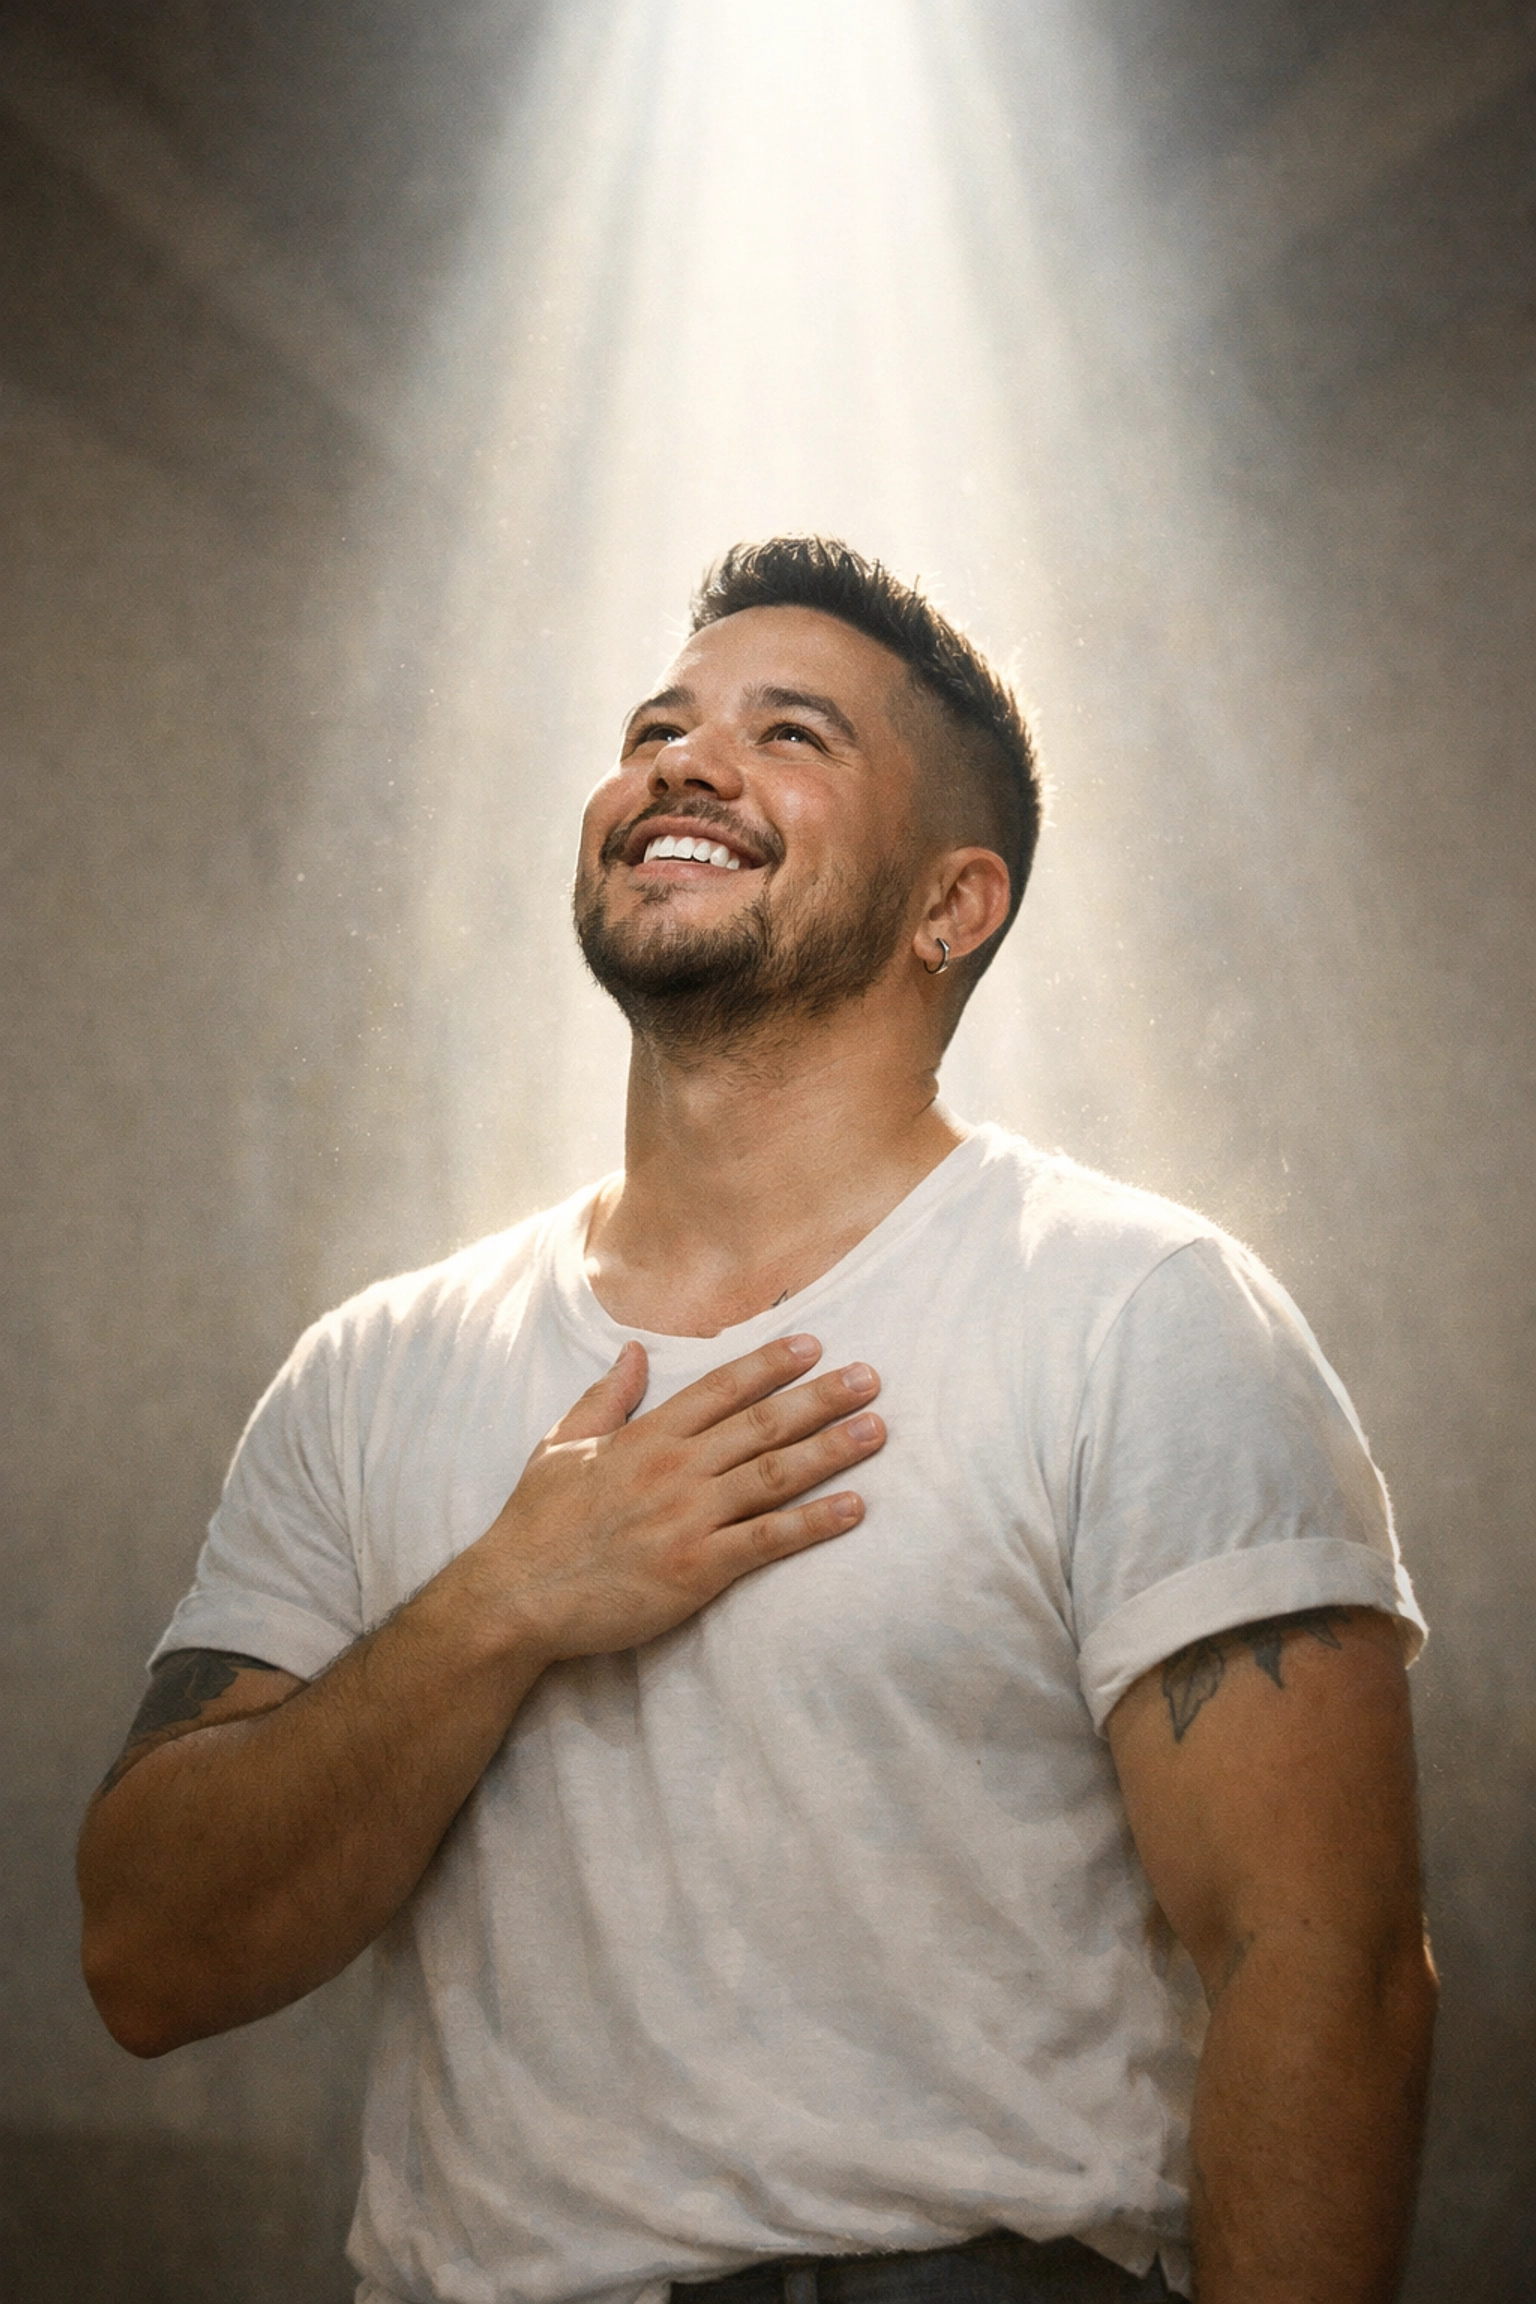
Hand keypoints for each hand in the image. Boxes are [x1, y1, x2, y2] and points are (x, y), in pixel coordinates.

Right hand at [461, 1334, 882, 1662]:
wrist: (515, 1596)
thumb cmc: (535, 1524)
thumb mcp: (563, 1444)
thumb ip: (606, 1397)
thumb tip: (635, 1351)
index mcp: (645, 1437)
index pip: (721, 1388)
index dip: (770, 1364)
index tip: (814, 1345)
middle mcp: (674, 1469)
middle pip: (762, 1424)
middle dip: (822, 1398)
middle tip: (872, 1378)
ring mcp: (688, 1518)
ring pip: (774, 1474)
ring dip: (831, 1450)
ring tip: (877, 1431)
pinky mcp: (697, 1569)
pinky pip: (768, 1539)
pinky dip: (814, 1523)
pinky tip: (854, 1509)